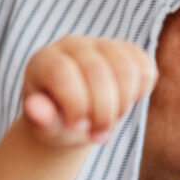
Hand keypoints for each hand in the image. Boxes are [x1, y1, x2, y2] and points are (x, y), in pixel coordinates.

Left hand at [17, 35, 155, 146]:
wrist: (73, 118)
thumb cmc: (55, 122)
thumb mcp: (44, 126)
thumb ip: (40, 118)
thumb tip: (34, 110)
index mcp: (44, 60)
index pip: (62, 73)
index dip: (75, 104)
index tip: (78, 128)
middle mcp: (71, 45)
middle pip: (97, 71)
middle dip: (102, 111)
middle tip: (99, 135)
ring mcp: (101, 44)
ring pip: (125, 67)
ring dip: (123, 103)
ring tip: (110, 122)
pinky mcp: (127, 50)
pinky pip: (144, 67)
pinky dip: (140, 92)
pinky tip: (123, 104)